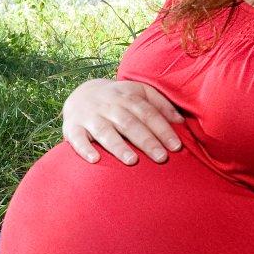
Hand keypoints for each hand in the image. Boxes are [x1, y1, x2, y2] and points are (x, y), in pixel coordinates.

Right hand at [62, 78, 184, 164]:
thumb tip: (181, 121)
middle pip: (129, 123)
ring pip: (104, 131)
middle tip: (161, 158)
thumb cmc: (118, 99)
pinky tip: (95, 160)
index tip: (176, 146)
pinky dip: (84, 149)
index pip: (147, 113)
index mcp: (127, 96)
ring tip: (132, 161)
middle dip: (146, 140)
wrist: (81, 93)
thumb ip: (160, 104)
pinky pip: (77, 138)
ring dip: (118, 146)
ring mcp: (89, 116)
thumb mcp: (139, 92)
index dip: (162, 129)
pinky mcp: (72, 127)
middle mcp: (108, 105)